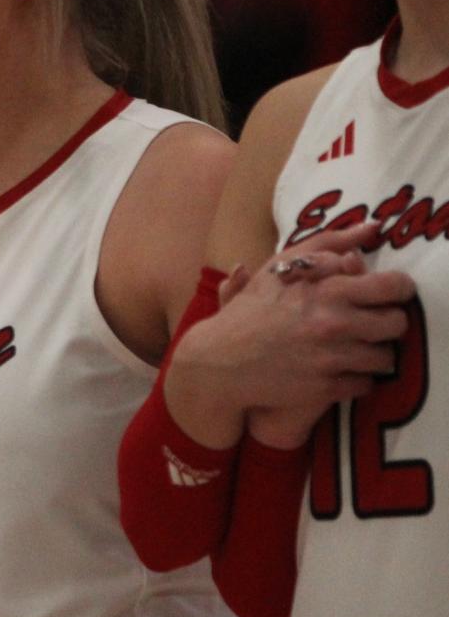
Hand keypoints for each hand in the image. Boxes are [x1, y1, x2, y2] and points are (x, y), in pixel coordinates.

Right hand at [169, 222, 413, 445]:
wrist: (219, 361)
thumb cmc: (252, 309)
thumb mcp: (281, 266)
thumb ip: (329, 243)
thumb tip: (372, 228)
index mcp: (326, 288)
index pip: (392, 286)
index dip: (396, 290)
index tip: (386, 294)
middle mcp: (333, 322)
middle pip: (397, 323)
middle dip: (387, 323)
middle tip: (370, 323)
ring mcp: (330, 358)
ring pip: (386, 358)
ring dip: (373, 354)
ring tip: (353, 349)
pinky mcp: (326, 388)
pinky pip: (366, 384)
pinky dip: (357, 379)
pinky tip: (339, 370)